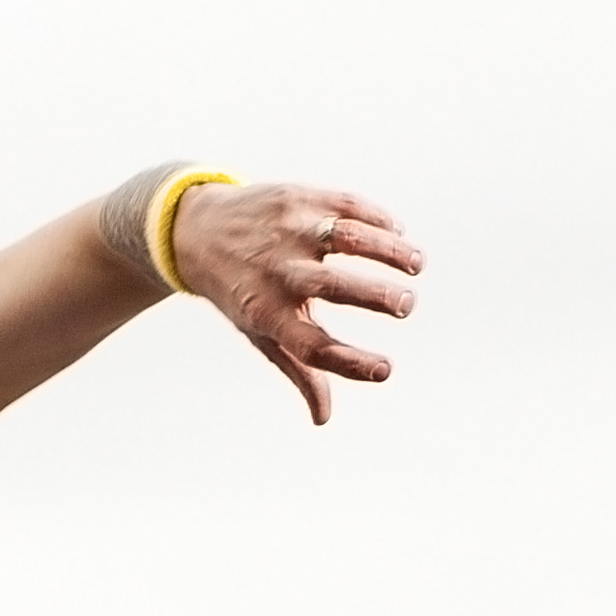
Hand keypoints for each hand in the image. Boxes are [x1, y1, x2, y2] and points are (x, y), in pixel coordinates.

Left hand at [166, 181, 420, 422]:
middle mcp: (276, 271)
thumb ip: (298, 370)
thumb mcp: (260, 331)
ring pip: (347, 235)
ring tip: (418, 265)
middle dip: (378, 296)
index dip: (350, 363)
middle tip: (408, 306)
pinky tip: (398, 234)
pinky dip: (379, 219)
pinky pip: (347, 205)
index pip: (310, 347)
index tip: (385, 370)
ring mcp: (287, 230)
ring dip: (389, 249)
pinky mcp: (297, 197)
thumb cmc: (240, 291)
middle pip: (331, 286)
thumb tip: (323, 418)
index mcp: (266, 314)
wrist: (197, 230)